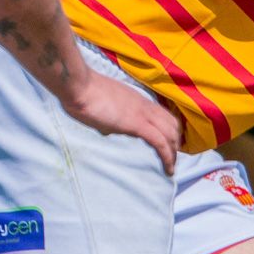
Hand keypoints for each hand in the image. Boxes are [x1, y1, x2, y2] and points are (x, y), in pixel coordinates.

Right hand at [61, 70, 183, 173]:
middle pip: (172, 124)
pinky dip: (167, 157)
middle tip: (173, 158)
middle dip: (175, 142)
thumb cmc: (83, 94)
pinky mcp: (137, 124)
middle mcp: (145, 106)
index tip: (168, 143)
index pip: (162, 114)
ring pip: (170, 134)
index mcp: (137, 100)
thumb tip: (108, 129)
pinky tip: (167, 169)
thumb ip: (109, 117)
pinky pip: (160, 142)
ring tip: (171, 168)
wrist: (78, 85)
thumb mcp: (102, 105)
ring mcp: (143, 114)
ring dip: (173, 153)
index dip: (169, 129)